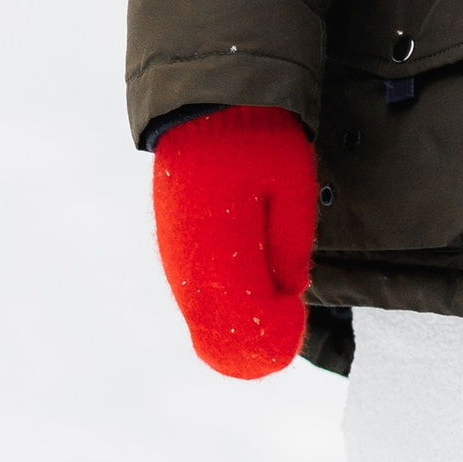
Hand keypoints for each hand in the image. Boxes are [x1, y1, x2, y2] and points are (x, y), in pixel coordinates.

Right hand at [152, 106, 318, 376]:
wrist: (211, 105)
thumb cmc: (260, 142)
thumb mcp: (292, 187)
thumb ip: (290, 243)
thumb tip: (289, 294)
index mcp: (221, 237)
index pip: (241, 306)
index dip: (266, 330)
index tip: (291, 333)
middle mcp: (188, 249)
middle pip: (212, 317)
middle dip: (243, 342)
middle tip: (275, 357)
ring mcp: (173, 247)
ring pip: (196, 308)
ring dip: (224, 331)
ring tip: (257, 348)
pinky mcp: (170, 241)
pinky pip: (189, 290)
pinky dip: (211, 310)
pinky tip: (233, 320)